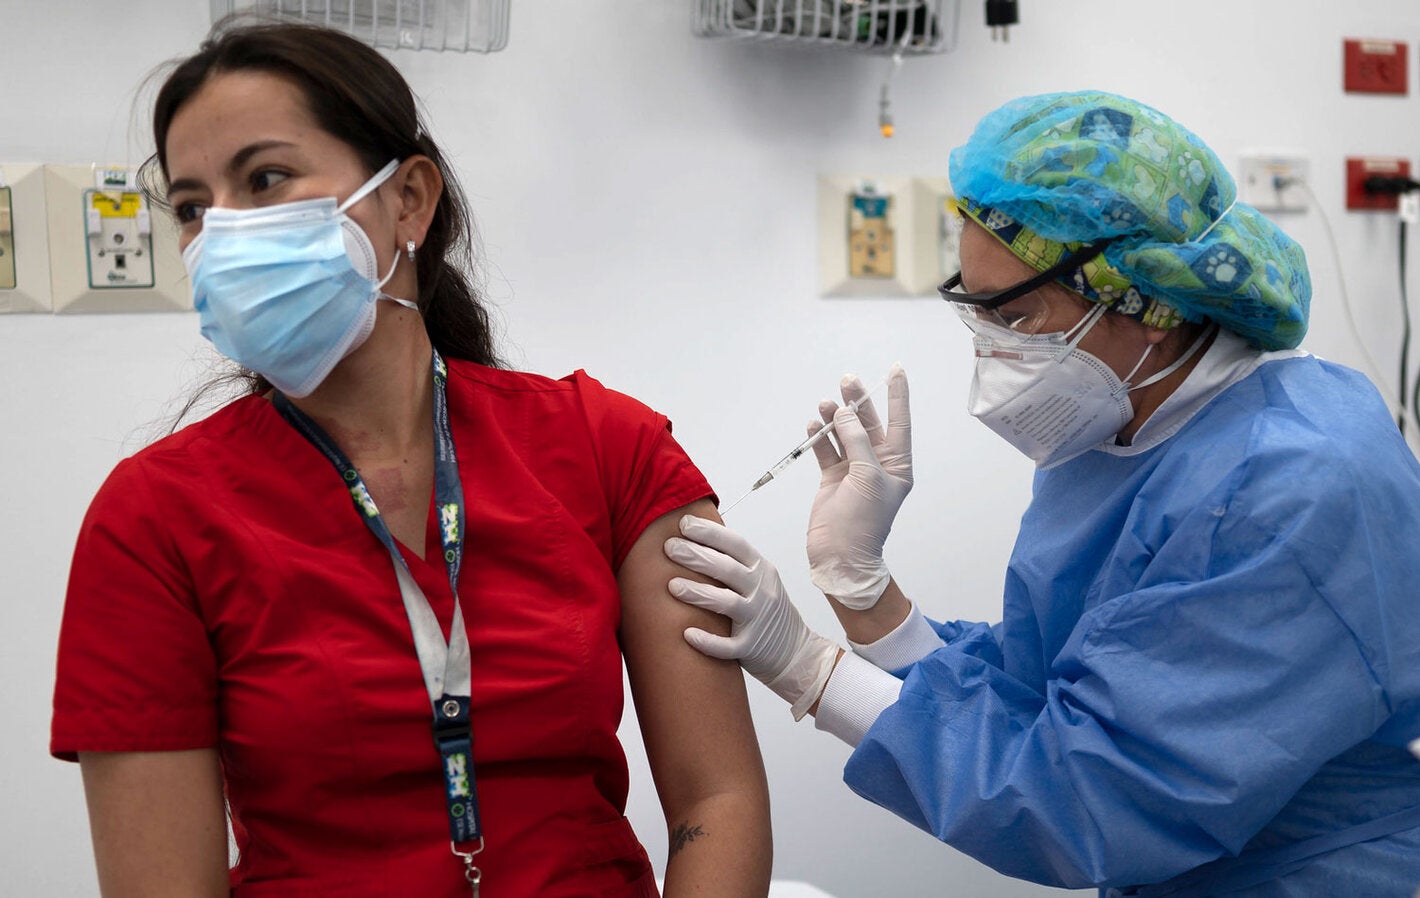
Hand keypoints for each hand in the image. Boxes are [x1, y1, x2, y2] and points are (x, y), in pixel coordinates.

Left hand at [664, 516, 839, 719]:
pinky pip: (728, 645)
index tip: (684, 524)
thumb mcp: (759, 580)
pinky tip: (687, 634)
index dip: (710, 533)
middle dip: (697, 556)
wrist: (795, 651)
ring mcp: (758, 620)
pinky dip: (708, 641)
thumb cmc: (767, 611)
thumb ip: (734, 563)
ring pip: (727, 603)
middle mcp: (762, 592)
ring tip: (672, 585)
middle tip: (669, 547)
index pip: (736, 545)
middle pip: (728, 570)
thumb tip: (693, 539)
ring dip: (698, 592)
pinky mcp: (751, 647)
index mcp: (761, 570)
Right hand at [806, 363, 911, 609]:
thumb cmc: (863, 523)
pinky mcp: (832, 478)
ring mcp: (853, 471)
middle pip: (868, 424)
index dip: (897, 395)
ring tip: (826, 404)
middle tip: (847, 380)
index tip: (896, 369)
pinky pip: (826, 450)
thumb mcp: (867, 477)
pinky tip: (814, 425)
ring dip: (835, 418)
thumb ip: (857, 442)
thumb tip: (845, 415)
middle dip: (858, 401)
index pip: (899, 422)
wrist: (840, 556)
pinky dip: (820, 437)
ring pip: (844, 434)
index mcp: (897, 465)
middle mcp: (877, 465)